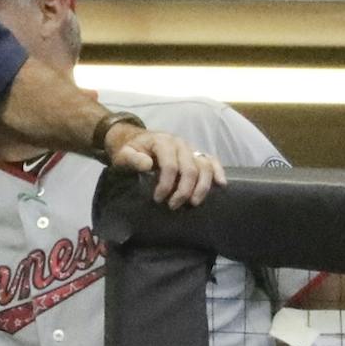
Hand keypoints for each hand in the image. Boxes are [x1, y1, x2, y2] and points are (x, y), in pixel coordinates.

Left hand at [107, 127, 222, 208]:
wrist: (137, 139)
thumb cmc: (130, 150)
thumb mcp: (123, 154)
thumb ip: (132, 159)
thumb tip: (147, 165)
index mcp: (163, 142)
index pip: (170, 165)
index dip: (166, 184)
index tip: (158, 199)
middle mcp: (180, 144)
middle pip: (190, 168)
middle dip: (183, 190)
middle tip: (173, 206)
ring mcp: (191, 148)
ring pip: (204, 166)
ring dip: (201, 187)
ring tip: (193, 203)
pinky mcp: (197, 153)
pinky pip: (212, 161)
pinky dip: (218, 171)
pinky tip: (221, 184)